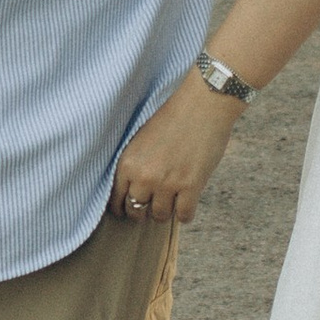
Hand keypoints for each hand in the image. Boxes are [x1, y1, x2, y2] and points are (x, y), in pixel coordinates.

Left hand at [110, 76, 239, 227]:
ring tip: (172, 200)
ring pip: (161, 216)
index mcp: (128, 163)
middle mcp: (144, 176)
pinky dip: (186, 212)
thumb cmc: (173, 116)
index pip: (116, 200)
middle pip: (137, 211)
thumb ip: (136, 164)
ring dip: (166, 211)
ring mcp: (168, 183)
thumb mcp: (141, 138)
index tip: (130, 208)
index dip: (123, 207)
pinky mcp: (191, 186)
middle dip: (144, 211)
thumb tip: (134, 190)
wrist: (203, 103)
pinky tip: (187, 202)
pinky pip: (184, 216)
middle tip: (153, 205)